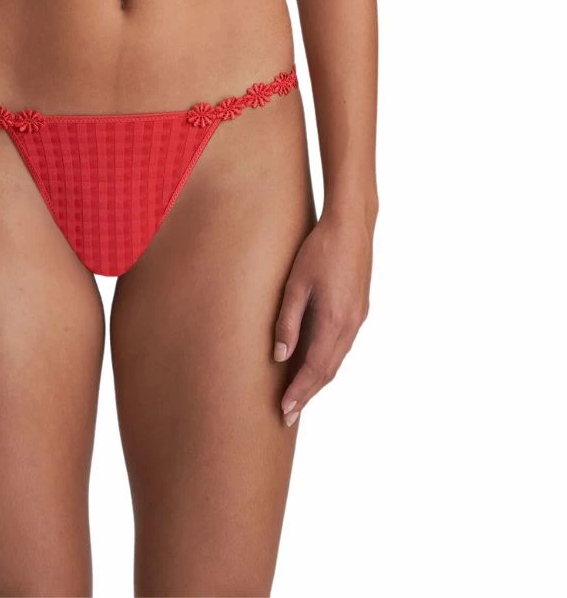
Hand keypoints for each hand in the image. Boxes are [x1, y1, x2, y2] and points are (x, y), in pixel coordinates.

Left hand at [272, 207, 373, 424]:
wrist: (352, 225)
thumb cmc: (319, 249)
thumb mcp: (296, 283)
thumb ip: (288, 321)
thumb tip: (279, 356)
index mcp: (335, 320)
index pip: (315, 368)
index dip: (299, 392)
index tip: (284, 411)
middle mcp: (351, 325)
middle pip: (328, 371)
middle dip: (307, 394)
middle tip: (288, 414)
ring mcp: (358, 318)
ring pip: (337, 360)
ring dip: (318, 380)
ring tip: (298, 395)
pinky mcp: (359, 310)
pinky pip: (342, 346)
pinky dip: (327, 362)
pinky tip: (314, 364)